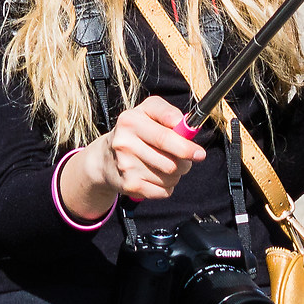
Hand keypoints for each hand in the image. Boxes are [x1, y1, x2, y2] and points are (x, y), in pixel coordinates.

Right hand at [63, 95, 204, 220]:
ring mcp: (126, 166)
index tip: (199, 153)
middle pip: (171, 161)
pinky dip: (167, 186)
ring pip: (170, 177)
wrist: (104, 159)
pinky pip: (163, 191)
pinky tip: (157, 177)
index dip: (186, 146)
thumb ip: (168, 113)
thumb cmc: (134, 132)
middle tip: (188, 159)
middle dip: (186, 162)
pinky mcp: (129, 185)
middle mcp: (125, 143)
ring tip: (166, 165)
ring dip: (176, 174)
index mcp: (131, 120)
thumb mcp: (147, 112)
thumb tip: (188, 127)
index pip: (165, 136)